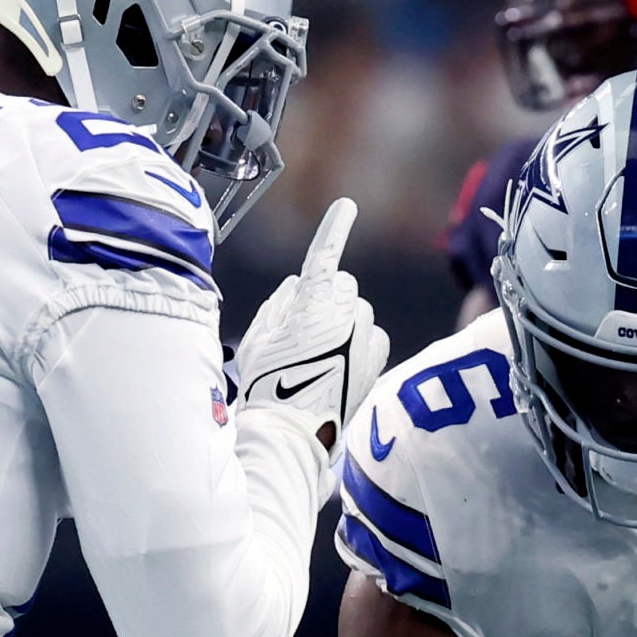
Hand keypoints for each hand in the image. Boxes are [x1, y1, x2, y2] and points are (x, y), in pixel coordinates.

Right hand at [231, 197, 388, 448]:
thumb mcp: (260, 338)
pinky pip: (371, 335)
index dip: (334, 229)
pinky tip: (339, 366)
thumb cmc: (268, 385)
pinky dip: (359, 342)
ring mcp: (364, 336)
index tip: (347, 207)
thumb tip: (296, 285)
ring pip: (359, 310)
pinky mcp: (377, 356)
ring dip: (344, 321)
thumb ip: (279, 303)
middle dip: (329, 297)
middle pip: (344, 285)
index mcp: (311, 304)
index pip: (324, 256)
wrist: (293, 430)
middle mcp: (344, 314)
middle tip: (305, 328)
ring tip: (320, 355)